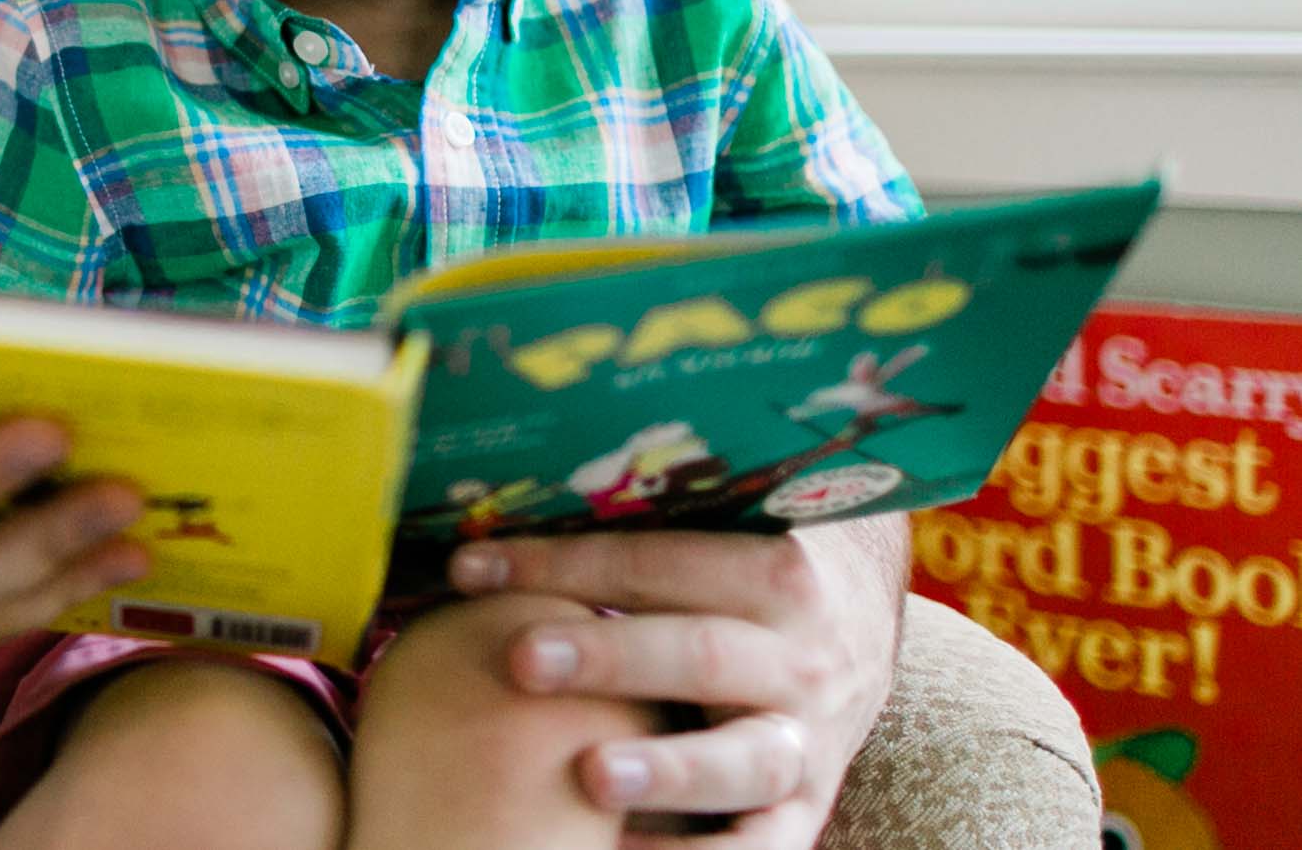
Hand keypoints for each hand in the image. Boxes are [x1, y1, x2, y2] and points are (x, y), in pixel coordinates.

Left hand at [450, 520, 906, 849]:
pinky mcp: (805, 810)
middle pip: (699, 654)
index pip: (656, 563)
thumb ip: (634, 535)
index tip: (470, 569)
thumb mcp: (718, 542)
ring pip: (744, 760)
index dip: (560, 564)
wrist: (857, 639)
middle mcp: (799, 657)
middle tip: (524, 660)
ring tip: (592, 776)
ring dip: (667, 769)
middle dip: (609, 658)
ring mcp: (807, 741)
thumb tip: (492, 512)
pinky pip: (764, 848)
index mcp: (772, 572)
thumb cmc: (743, 580)